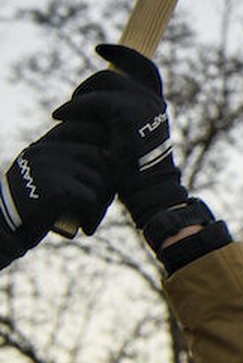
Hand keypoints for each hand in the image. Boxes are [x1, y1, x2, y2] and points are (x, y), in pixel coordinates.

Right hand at [0, 116, 113, 264]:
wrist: (4, 228)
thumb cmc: (31, 208)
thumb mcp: (46, 178)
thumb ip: (67, 165)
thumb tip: (110, 156)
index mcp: (45, 146)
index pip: (87, 133)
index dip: (107, 154)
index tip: (107, 179)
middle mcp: (47, 151)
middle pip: (101, 159)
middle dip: (109, 186)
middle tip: (100, 207)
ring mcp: (50, 167)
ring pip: (99, 181)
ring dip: (101, 206)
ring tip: (91, 220)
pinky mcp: (54, 188)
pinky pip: (92, 200)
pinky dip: (94, 217)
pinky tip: (86, 229)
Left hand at [52, 44, 186, 227]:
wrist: (149, 190)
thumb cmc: (138, 172)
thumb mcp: (132, 137)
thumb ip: (121, 118)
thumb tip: (96, 106)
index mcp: (157, 106)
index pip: (144, 69)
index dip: (123, 54)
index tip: (100, 49)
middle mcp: (153, 102)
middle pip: (113, 75)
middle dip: (87, 86)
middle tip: (72, 105)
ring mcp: (142, 105)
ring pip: (101, 83)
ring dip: (79, 97)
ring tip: (65, 114)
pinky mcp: (126, 113)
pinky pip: (91, 102)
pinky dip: (72, 108)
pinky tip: (59, 117)